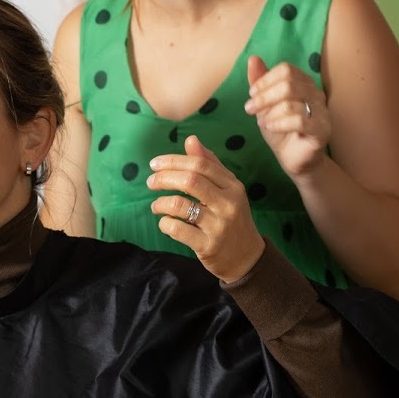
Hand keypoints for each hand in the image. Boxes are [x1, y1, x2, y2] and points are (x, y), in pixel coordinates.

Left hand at [147, 135, 264, 282]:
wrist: (247, 257)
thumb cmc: (232, 217)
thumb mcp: (227, 190)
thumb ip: (209, 164)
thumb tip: (191, 139)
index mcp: (233, 186)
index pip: (200, 164)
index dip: (173, 160)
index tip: (154, 163)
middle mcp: (228, 204)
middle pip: (190, 180)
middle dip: (164, 178)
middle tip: (151, 182)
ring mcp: (219, 226)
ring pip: (180, 205)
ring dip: (160, 203)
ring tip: (156, 206)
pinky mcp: (208, 246)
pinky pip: (177, 229)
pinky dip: (165, 223)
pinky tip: (165, 223)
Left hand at [243, 56, 330, 180]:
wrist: (293, 159)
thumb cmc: (281, 129)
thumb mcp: (265, 105)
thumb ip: (260, 82)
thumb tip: (253, 58)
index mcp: (304, 83)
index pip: (286, 69)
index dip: (265, 80)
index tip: (251, 94)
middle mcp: (316, 94)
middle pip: (288, 83)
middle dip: (264, 96)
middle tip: (250, 109)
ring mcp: (322, 112)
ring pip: (291, 102)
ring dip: (270, 113)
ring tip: (262, 123)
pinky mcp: (322, 130)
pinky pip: (300, 120)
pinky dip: (279, 123)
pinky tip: (271, 128)